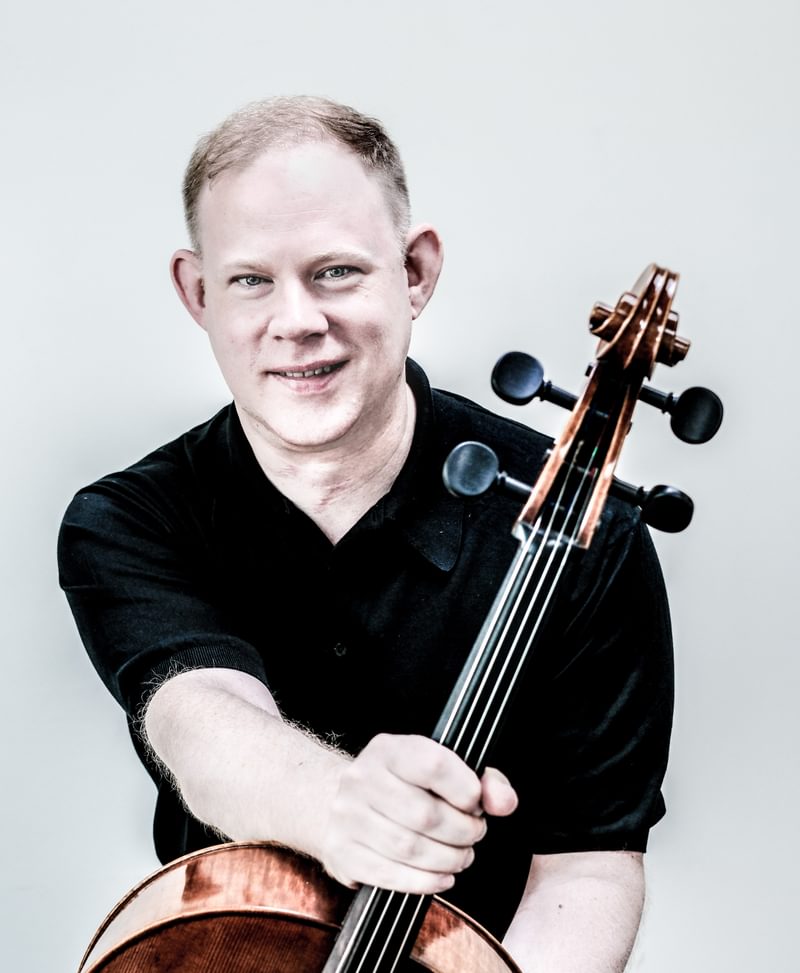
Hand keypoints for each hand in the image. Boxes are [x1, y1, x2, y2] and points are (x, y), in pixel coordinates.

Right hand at [319, 733, 517, 893]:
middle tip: (474, 834)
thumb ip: (482, 781)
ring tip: (460, 856)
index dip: (466, 790)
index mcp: (388, 750)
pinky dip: (425, 882)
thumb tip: (504, 802)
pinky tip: (441, 876)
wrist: (336, 801)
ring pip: (410, 848)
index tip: (476, 803)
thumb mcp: (440, 768)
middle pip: (425, 815)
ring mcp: (347, 816)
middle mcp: (362, 779)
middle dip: (462, 832)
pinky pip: (390, 875)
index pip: (433, 765)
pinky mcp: (342, 852)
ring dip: (448, 859)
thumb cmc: (401, 785)